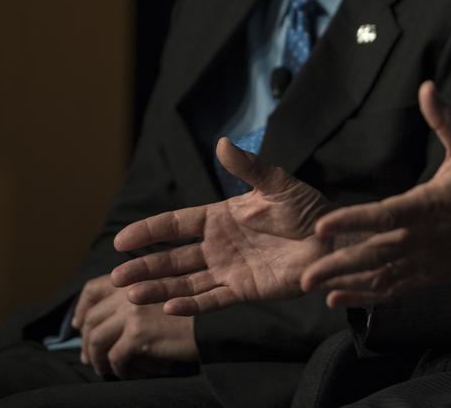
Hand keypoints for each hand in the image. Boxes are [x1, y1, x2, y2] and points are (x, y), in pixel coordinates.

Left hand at [72, 274, 196, 378]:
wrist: (218, 325)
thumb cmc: (196, 315)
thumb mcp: (167, 297)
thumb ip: (141, 300)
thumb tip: (106, 326)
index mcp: (137, 277)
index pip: (94, 288)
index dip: (81, 308)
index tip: (78, 325)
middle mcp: (132, 290)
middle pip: (92, 318)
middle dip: (86, 342)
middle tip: (89, 359)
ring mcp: (134, 311)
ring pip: (98, 340)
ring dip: (98, 360)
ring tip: (107, 371)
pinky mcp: (139, 332)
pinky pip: (115, 357)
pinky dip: (119, 370)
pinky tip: (132, 374)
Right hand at [110, 137, 335, 314]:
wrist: (333, 240)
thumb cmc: (308, 210)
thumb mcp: (277, 184)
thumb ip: (249, 167)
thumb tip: (222, 142)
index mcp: (221, 217)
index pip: (176, 224)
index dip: (149, 231)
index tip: (121, 240)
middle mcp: (219, 245)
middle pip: (173, 257)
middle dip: (145, 267)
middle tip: (116, 278)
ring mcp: (229, 269)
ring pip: (185, 282)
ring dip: (159, 288)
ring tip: (131, 295)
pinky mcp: (244, 290)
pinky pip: (212, 300)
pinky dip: (191, 305)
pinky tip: (168, 307)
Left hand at [302, 80, 450, 306]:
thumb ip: (445, 120)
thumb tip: (427, 86)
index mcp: (428, 206)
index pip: (385, 215)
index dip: (353, 220)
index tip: (322, 225)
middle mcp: (422, 239)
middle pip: (374, 254)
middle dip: (338, 264)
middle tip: (304, 275)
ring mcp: (424, 261)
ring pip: (379, 276)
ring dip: (345, 283)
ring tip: (311, 286)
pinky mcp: (427, 275)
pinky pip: (392, 289)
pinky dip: (364, 297)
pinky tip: (337, 298)